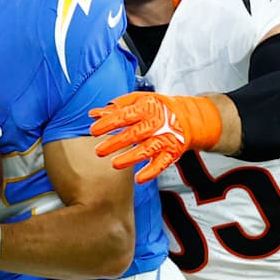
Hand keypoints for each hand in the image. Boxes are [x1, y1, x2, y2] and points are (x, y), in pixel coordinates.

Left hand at [89, 91, 222, 183]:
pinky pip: (161, 164)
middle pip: (134, 134)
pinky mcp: (172, 152)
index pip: (124, 116)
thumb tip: (93, 114)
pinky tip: (139, 178)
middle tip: (99, 151)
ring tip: (115, 164)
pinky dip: (151, 172)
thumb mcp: (138, 101)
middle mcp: (156, 123)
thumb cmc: (157, 108)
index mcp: (146, 108)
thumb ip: (116, 107)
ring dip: (131, 158)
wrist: (186, 117)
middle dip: (115, 143)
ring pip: (147, 149)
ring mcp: (164, 138)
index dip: (108, 124)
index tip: (94, 131)